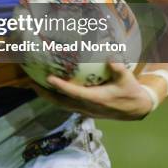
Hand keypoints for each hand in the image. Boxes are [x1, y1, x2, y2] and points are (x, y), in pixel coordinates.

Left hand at [31, 63, 153, 120]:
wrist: (136, 109)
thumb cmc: (130, 91)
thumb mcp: (127, 78)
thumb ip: (119, 68)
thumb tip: (110, 57)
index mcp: (96, 99)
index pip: (75, 93)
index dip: (61, 87)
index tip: (49, 78)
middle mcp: (88, 107)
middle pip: (61, 102)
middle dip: (45, 94)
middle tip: (31, 83)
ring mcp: (85, 110)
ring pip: (62, 105)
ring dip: (48, 97)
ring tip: (35, 86)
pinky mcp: (85, 110)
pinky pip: (66, 104)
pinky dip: (56, 98)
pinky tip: (50, 89)